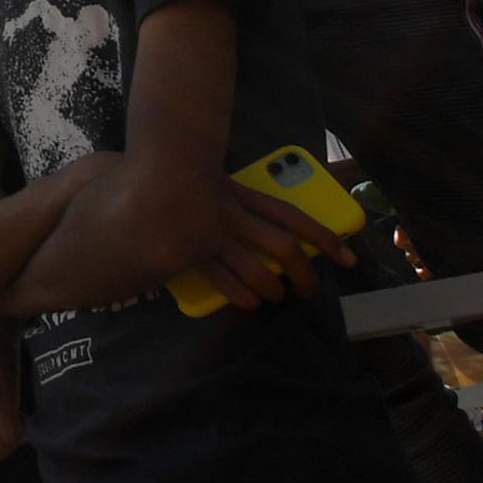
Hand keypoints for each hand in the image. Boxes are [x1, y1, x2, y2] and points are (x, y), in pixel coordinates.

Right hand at [184, 180, 357, 310]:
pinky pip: (227, 280)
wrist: (134, 181)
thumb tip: (275, 223)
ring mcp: (212, 233)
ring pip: (259, 268)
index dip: (325, 237)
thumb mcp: (214, 183)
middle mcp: (232, 212)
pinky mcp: (191, 253)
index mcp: (240, 191)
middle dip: (304, 274)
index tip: (348, 257)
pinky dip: (245, 295)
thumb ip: (239, 199)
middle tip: (309, 289)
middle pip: (284, 246)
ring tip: (276, 297)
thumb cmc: (175, 180)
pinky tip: (251, 302)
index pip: (292, 215)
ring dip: (274, 289)